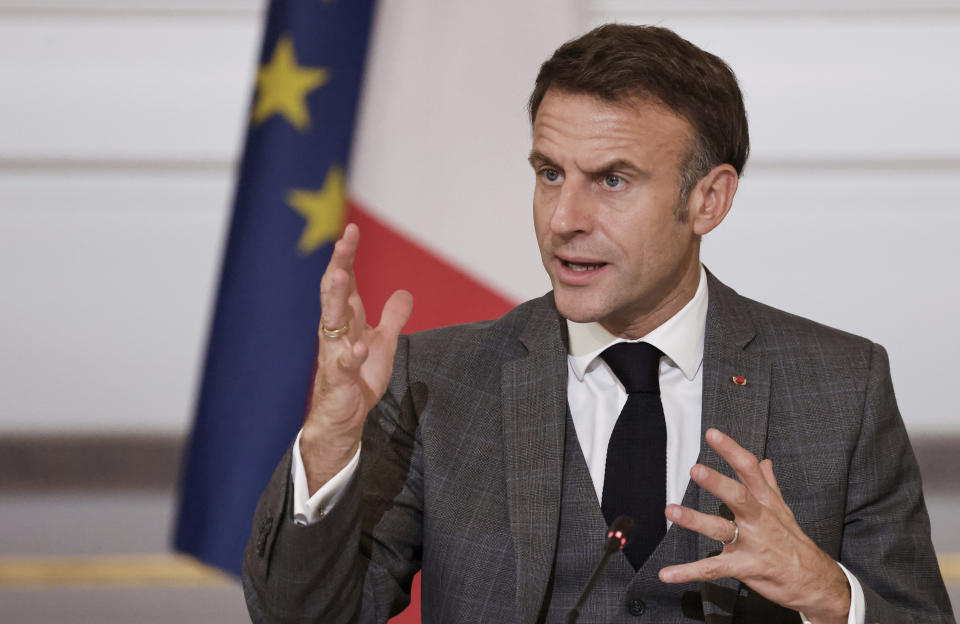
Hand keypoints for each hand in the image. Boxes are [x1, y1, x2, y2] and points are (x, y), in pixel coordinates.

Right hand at [300, 224, 412, 493]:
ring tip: (341, 275)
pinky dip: (351, 355)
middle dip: (339, 265)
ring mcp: (335, 353)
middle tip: (343, 241)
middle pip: (335, 292)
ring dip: (336, 298)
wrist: (343, 417)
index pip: (345, 282)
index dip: (347, 257)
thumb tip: (405, 292)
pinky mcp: (339, 378)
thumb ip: (392, 318)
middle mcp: (336, 332)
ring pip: (331, 321)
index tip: (351, 230)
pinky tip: (358, 346)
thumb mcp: (383, 343)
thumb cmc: (358, 378)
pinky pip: (343, 364)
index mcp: (347, 320)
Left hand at [659, 428, 849, 623]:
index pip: (749, 470)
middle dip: (717, 482)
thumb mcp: (783, 510)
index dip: (731, 450)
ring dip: (694, 520)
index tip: (712, 434)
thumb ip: (769, 484)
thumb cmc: (793, 542)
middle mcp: (758, 519)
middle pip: (738, 496)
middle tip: (695, 469)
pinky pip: (712, 569)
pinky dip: (688, 572)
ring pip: (720, 529)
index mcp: (765, 502)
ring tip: (671, 510)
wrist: (815, 581)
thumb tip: (764, 461)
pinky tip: (668, 573)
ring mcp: (751, 543)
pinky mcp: (744, 567)